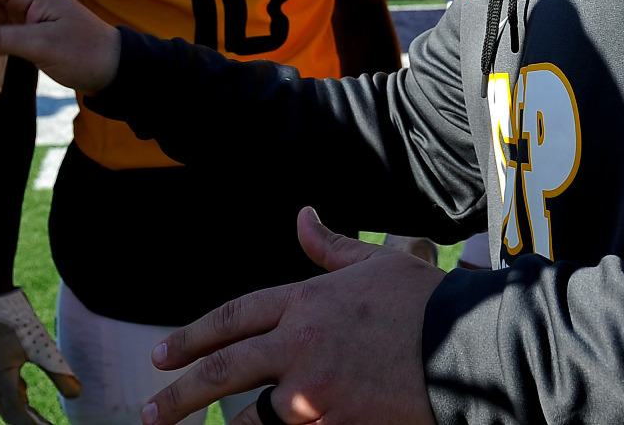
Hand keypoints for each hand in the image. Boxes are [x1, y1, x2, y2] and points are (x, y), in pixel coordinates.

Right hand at [0, 288, 82, 424]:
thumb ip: (59, 372)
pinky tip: (25, 395)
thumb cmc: (16, 321)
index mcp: (1, 380)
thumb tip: (77, 395)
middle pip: (8, 413)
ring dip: (19, 414)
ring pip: (1, 405)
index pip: (19, 414)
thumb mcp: (42, 347)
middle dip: (27, 423)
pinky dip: (12, 400)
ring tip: (38, 419)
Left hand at [146, 207, 440, 424]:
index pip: (231, 317)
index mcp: (304, 301)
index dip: (192, 337)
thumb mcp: (376, 264)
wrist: (472, 347)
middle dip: (180, 395)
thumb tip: (302, 217)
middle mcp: (299, 344)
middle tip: (151, 410)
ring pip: (249, 416)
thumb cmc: (427, 303)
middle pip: (221, 371)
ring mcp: (314, 390)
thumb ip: (330, 247)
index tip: (162, 356)